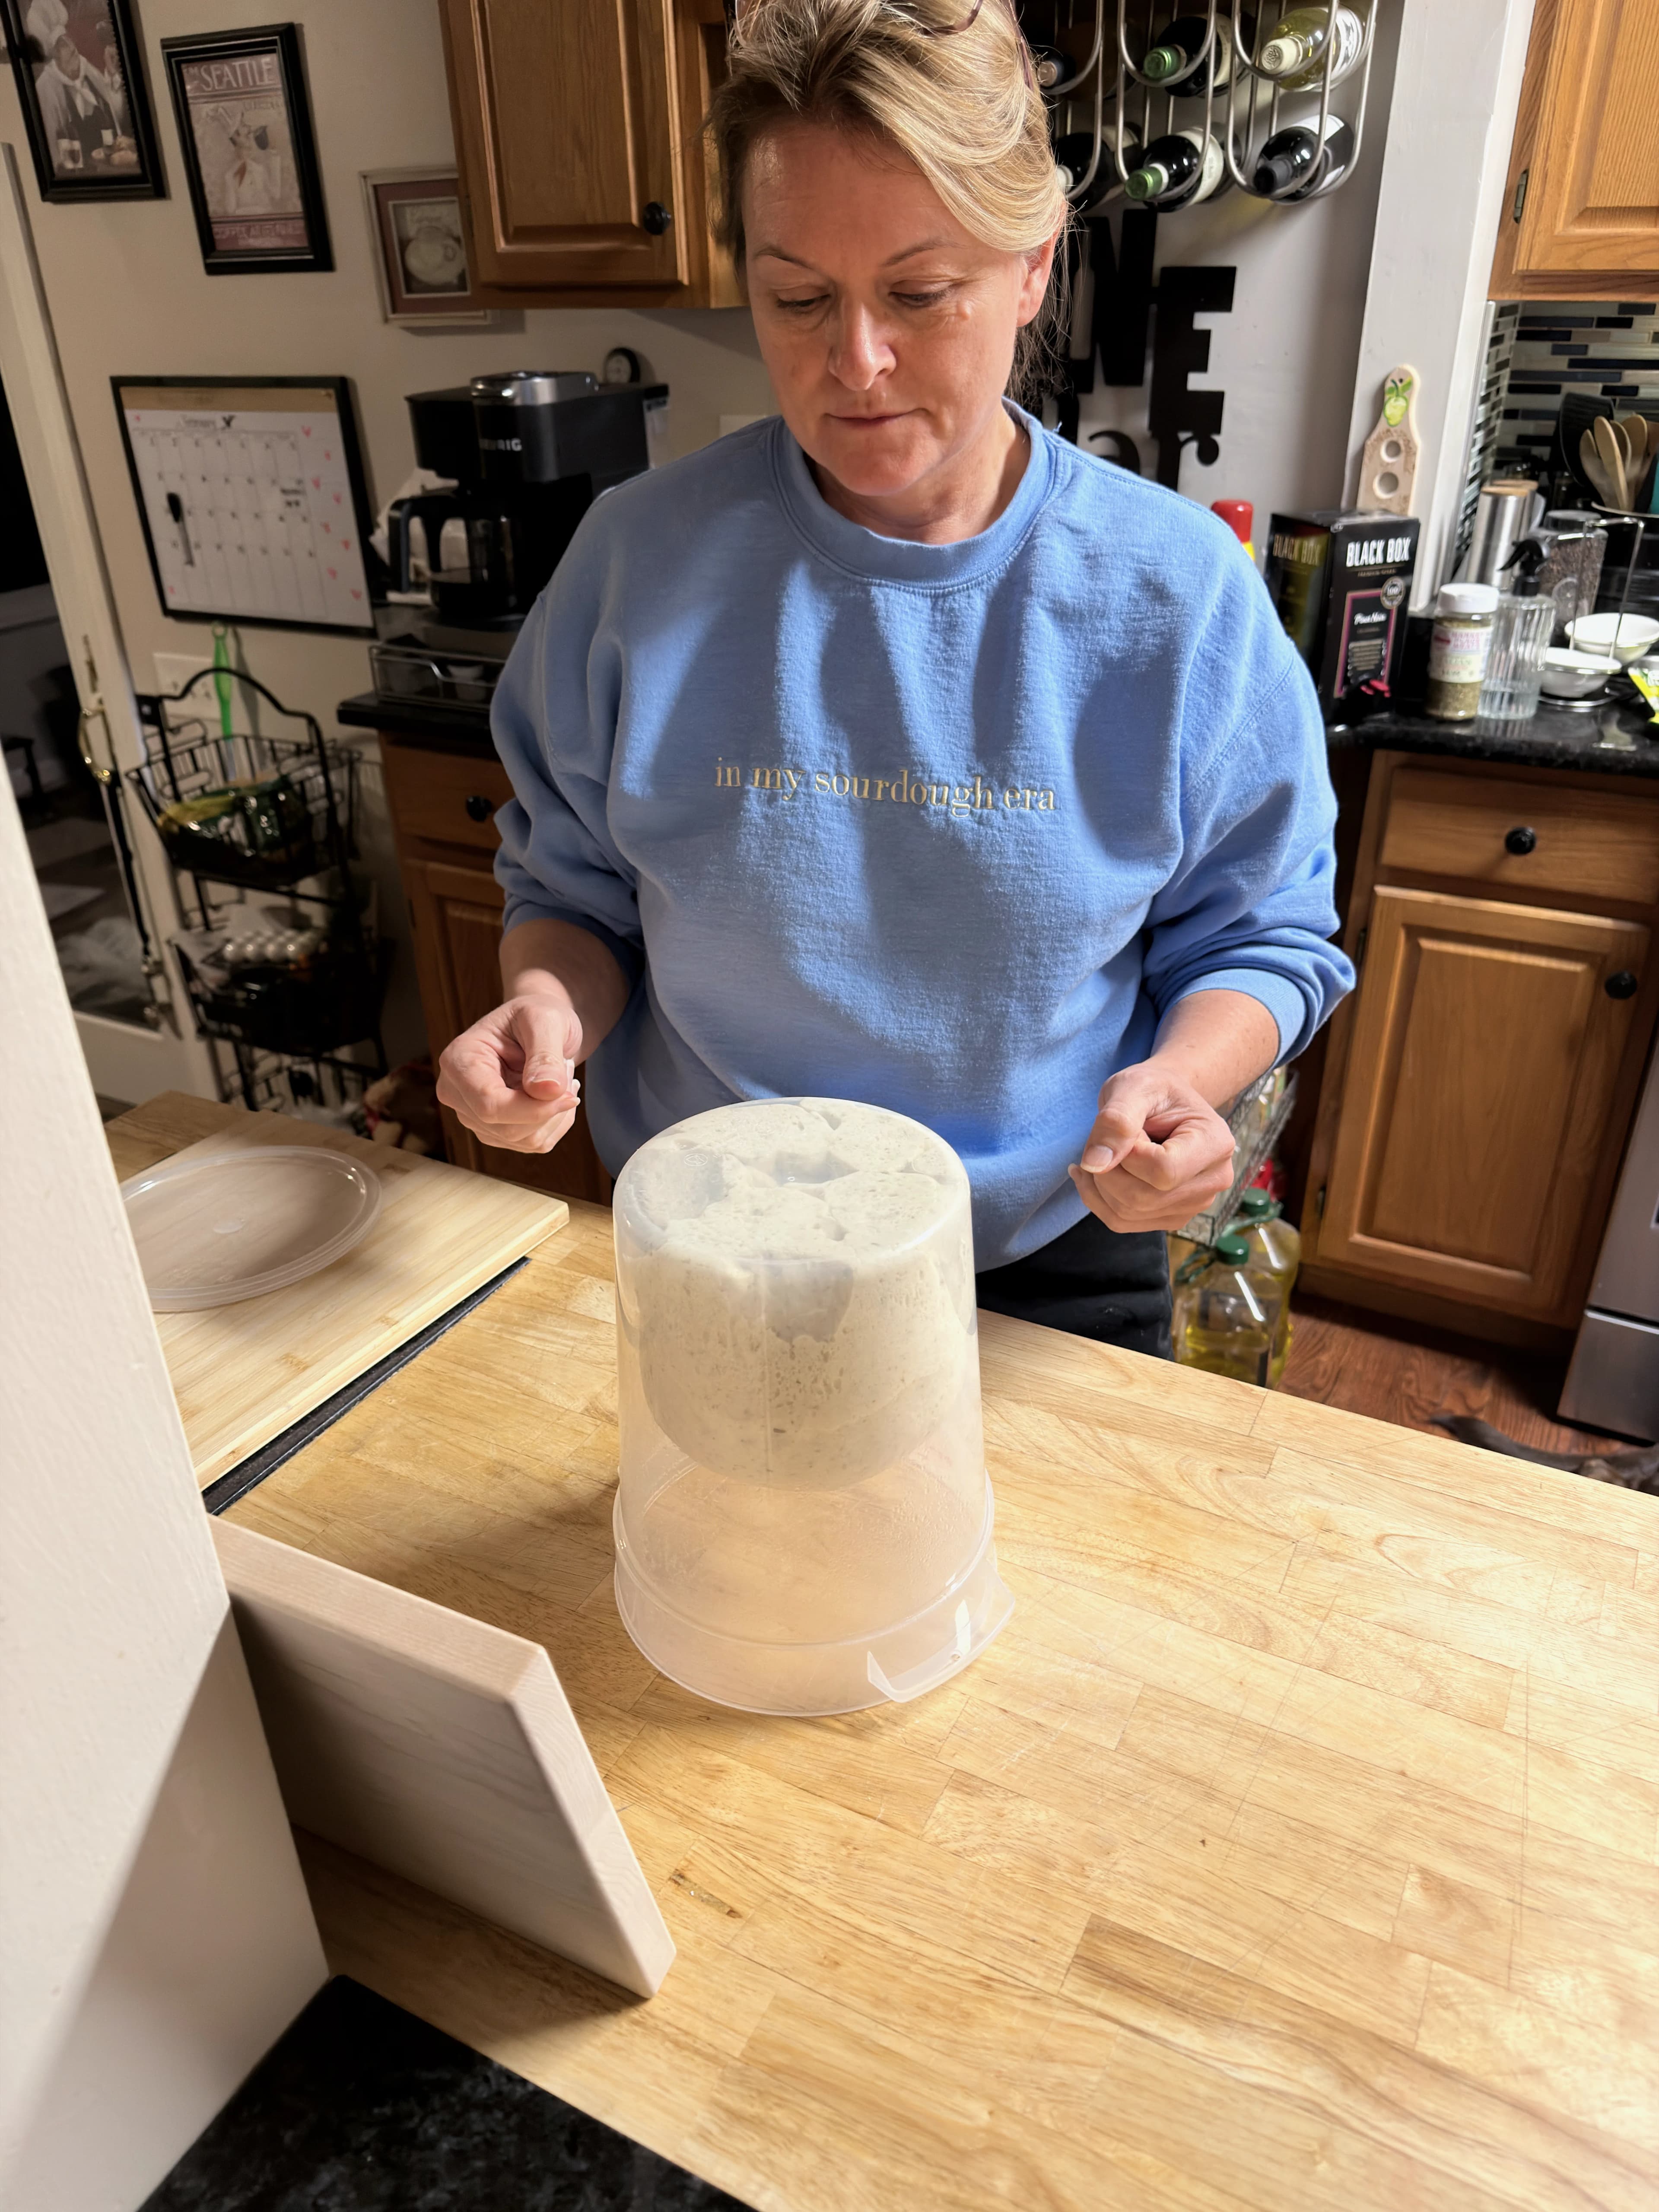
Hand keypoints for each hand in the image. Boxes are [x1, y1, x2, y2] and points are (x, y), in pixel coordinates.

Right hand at [436, 992, 582, 1154]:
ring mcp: (473, 1116)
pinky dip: (555, 1123)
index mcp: (459, 1061)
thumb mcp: (545, 1020)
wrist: (537, 1026)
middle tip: (565, 1072)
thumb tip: (546, 1090)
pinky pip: (533, 1143)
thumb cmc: (537, 1016)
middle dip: (548, 1108)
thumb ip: (545, 1054)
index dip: (533, 1108)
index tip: (570, 1093)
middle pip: (506, 1127)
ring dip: (555, 1114)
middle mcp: (457, 1093)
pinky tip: (554, 1095)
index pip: (489, 1105)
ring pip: (523, 1140)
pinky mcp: (495, 1131)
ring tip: (559, 1078)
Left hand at [1069, 1060, 1236, 1233]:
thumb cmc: (1152, 1089)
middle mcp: (1213, 1180)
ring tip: (1104, 1151)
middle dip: (1108, 1169)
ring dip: (1099, 1183)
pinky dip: (1097, 1198)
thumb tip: (1095, 1164)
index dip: (1128, 1154)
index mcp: (1215, 1143)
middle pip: (1142, 1198)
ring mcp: (1193, 1204)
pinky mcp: (1170, 1216)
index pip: (1163, 1171)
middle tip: (1110, 1139)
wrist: (1163, 1102)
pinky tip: (1095, 1171)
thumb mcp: (1133, 1087)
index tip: (1125, 1129)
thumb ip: (1116, 1121)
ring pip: (1127, 1213)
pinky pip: (1121, 1221)